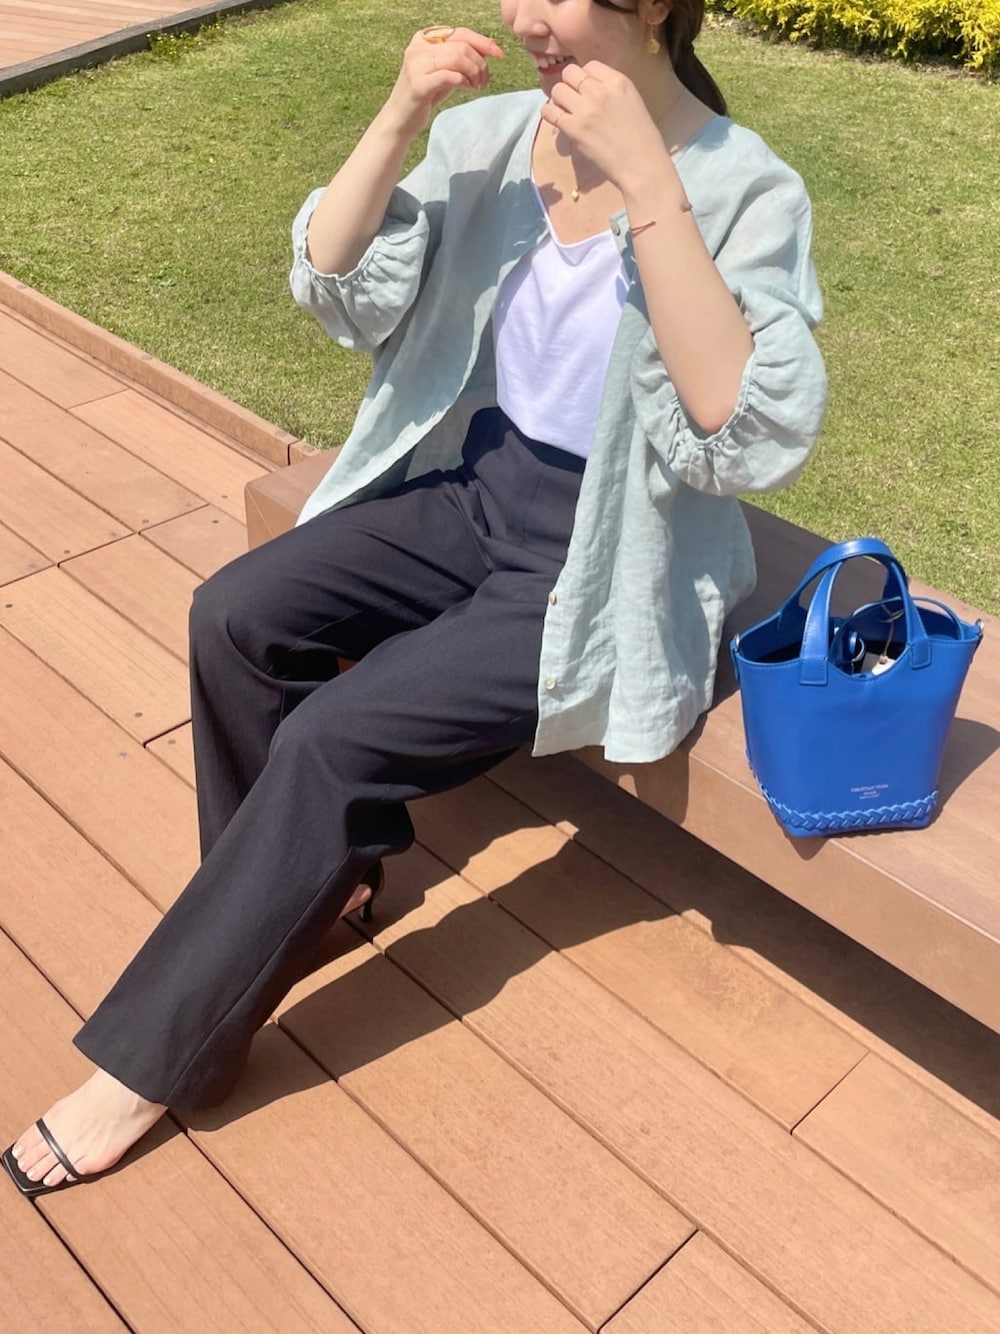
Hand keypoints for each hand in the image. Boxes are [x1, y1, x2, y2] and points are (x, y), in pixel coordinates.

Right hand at [385, 28, 504, 138]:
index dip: (483, 42)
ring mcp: (416, 64)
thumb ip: (461, 59)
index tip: (499, 54)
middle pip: (461, 46)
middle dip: (480, 63)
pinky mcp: (418, 83)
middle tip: (485, 80)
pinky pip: (450, 76)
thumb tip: (489, 50)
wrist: (401, 120)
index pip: (460, 33)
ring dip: (474, 72)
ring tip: (477, 86)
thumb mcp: (445, 72)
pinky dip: (464, 81)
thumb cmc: (426, 95)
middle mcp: (418, 47)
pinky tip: (468, 88)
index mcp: (424, 38)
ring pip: (457, 58)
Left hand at [539, 61, 671, 195]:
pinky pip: (550, 112)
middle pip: (570, 73)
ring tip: (565, 111)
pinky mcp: (574, 129)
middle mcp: (600, 91)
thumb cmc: (642, 139)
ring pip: (557, 90)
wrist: (642, 166)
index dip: (585, 78)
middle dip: (569, 85)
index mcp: (619, 81)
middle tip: (573, 101)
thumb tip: (588, 90)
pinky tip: (557, 120)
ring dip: (558, 99)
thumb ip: (612, 91)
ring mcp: (585, 109)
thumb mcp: (632, 102)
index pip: (590, 65)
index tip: (587, 91)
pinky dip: (549, 114)